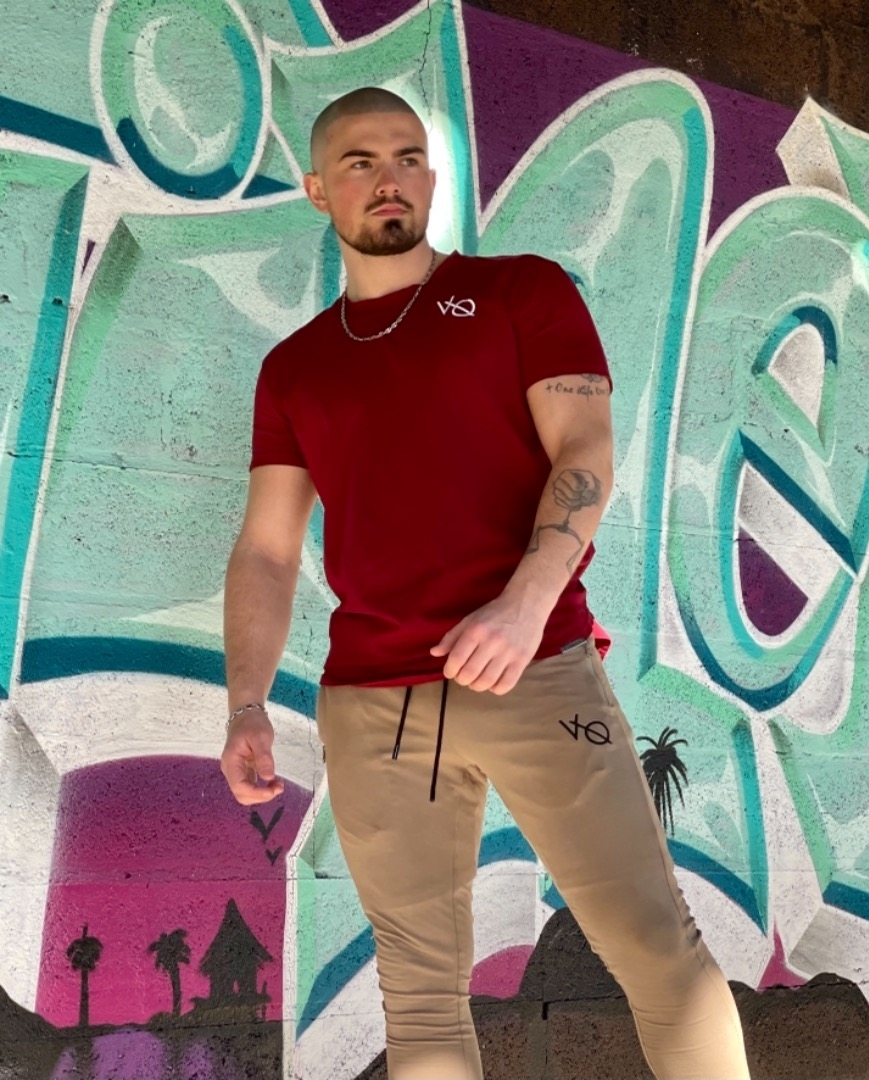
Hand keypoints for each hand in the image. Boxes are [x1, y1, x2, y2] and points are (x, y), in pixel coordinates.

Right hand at [221, 710, 284, 803]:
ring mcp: (236, 772)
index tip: (273, 790)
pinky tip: (273, 782)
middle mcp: (231, 770)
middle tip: (279, 787)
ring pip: (246, 793)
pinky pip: (250, 786)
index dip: (256, 794)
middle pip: (242, 794)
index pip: (239, 787)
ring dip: (262, 794)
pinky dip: (262, 789)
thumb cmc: (252, 724)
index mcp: (231, 762)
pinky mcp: (243, 771)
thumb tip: (268, 777)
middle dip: (260, 796)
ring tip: (278, 784)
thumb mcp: (261, 737)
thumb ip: (264, 757)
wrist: (246, 715)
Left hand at [430, 594, 546, 693]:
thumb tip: (434, 653)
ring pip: (487, 681)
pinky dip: (496, 689)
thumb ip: (451, 637)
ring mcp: (509, 652)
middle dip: (462, 680)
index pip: (457, 659)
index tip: (451, 672)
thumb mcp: (470, 620)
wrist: (526, 603)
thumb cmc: (494, 613)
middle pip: (470, 674)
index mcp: (476, 630)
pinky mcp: (523, 660)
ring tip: (476, 681)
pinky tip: (493, 683)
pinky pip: (506, 684)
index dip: (449, 671)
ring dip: (477, 686)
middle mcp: (492, 642)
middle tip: (463, 677)